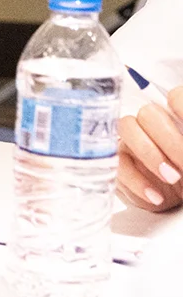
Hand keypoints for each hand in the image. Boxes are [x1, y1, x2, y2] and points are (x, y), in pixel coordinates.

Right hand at [119, 86, 182, 211]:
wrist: (176, 199)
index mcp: (175, 117)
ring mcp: (131, 140)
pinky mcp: (118, 162)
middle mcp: (152, 124)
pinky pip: (119, 164)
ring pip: (127, 130)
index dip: (180, 106)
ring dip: (150, 155)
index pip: (175, 97)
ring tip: (172, 178)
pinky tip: (156, 195)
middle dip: (169, 140)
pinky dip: (139, 182)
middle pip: (148, 114)